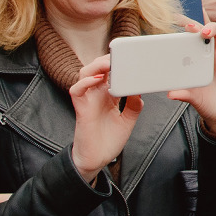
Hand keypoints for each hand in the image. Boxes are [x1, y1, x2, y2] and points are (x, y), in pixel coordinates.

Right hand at [69, 55, 140, 184]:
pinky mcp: (81, 109)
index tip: (130, 57)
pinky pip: (76, 90)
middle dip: (107, 59)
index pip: (110, 73)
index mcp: (108, 95)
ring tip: (109, 63)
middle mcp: (97, 95)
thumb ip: (133, 105)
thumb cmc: (108, 140)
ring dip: (96, 66)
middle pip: (97, 68)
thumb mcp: (127, 121)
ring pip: (84, 74)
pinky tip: (96, 79)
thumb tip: (139, 91)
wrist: (97, 160)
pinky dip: (85, 82)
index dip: (117, 63)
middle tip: (120, 55)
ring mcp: (88, 100)